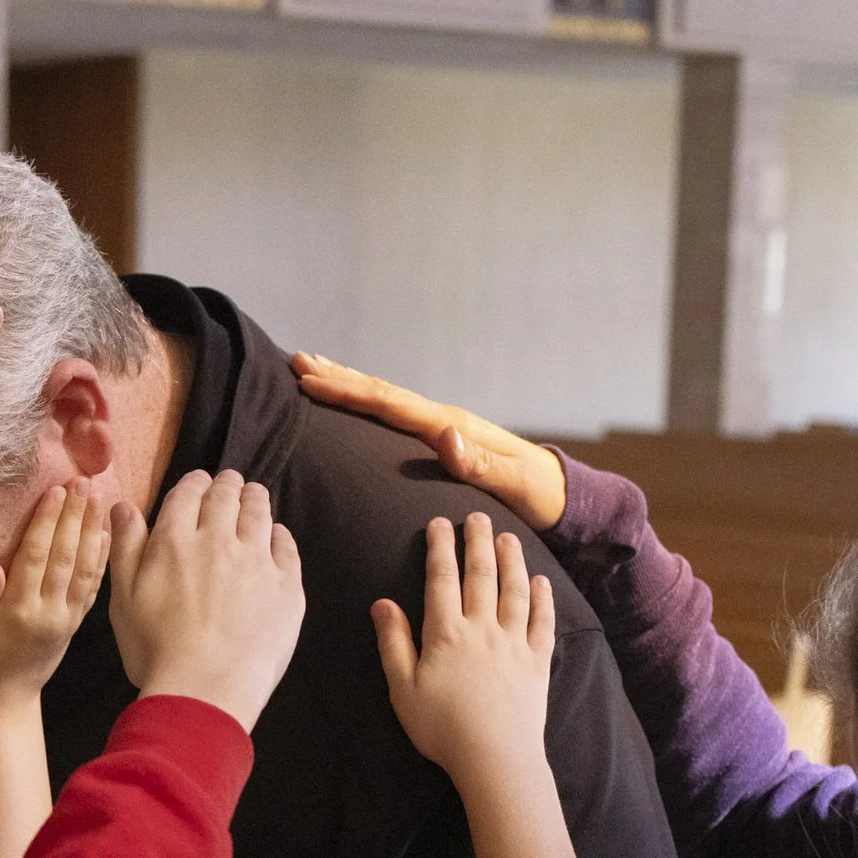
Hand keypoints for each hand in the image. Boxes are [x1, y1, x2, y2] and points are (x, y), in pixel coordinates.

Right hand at [0, 486, 108, 710]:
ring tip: (97, 497)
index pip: (36, 557)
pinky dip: (101, 557)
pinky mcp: (76, 622)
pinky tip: (105, 533)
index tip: (55, 491)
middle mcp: (49, 612)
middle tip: (82, 481)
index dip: (46, 523)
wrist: (4, 701)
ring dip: (91, 529)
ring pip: (85, 568)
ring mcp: (67, 618)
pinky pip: (92, 586)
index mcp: (19, 612)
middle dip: (74, 516)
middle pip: (65, 556)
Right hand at [108, 471, 304, 729]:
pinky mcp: (286, 585)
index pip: (188, 493)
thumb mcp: (123, 599)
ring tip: (254, 496)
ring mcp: (257, 561)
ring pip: (259, 513)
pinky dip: (279, 534)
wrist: (205, 690)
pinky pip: (286, 546)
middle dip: (227, 485)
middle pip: (227, 496)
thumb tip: (123, 506)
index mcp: (175, 540)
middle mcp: (218, 540)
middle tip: (229, 484)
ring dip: (254, 499)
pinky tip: (275, 535)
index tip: (198, 482)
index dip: (194, 483)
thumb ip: (126, 547)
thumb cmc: (155, 650)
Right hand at [291, 354, 566, 531]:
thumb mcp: (514, 485)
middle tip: (296, 361)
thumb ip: (480, 463)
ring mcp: (442, 427)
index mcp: (452, 428)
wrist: (561, 494)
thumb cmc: (539, 496)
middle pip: (381, 393)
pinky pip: (394, 416)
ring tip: (312, 368)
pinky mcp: (442, 440)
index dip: (348, 392)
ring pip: (385, 400)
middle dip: (338, 377)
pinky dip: (367, 402)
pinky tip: (352, 401)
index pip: (390, 405)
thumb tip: (446, 435)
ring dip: (348, 383)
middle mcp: (443, 420)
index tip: (310, 380)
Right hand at [373, 514, 555, 783]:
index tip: (438, 524)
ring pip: (514, 590)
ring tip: (508, 538)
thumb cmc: (441, 728)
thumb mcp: (402, 688)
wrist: (495, 756)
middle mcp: (482, 628)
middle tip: (477, 516)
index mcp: (445, 634)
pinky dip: (542, 598)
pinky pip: (542, 621)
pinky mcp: (537, 661)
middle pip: (481, 575)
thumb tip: (382, 603)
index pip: (441, 580)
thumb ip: (393, 642)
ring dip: (511, 560)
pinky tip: (540, 582)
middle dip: (477, 542)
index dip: (439, 548)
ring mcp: (514, 642)